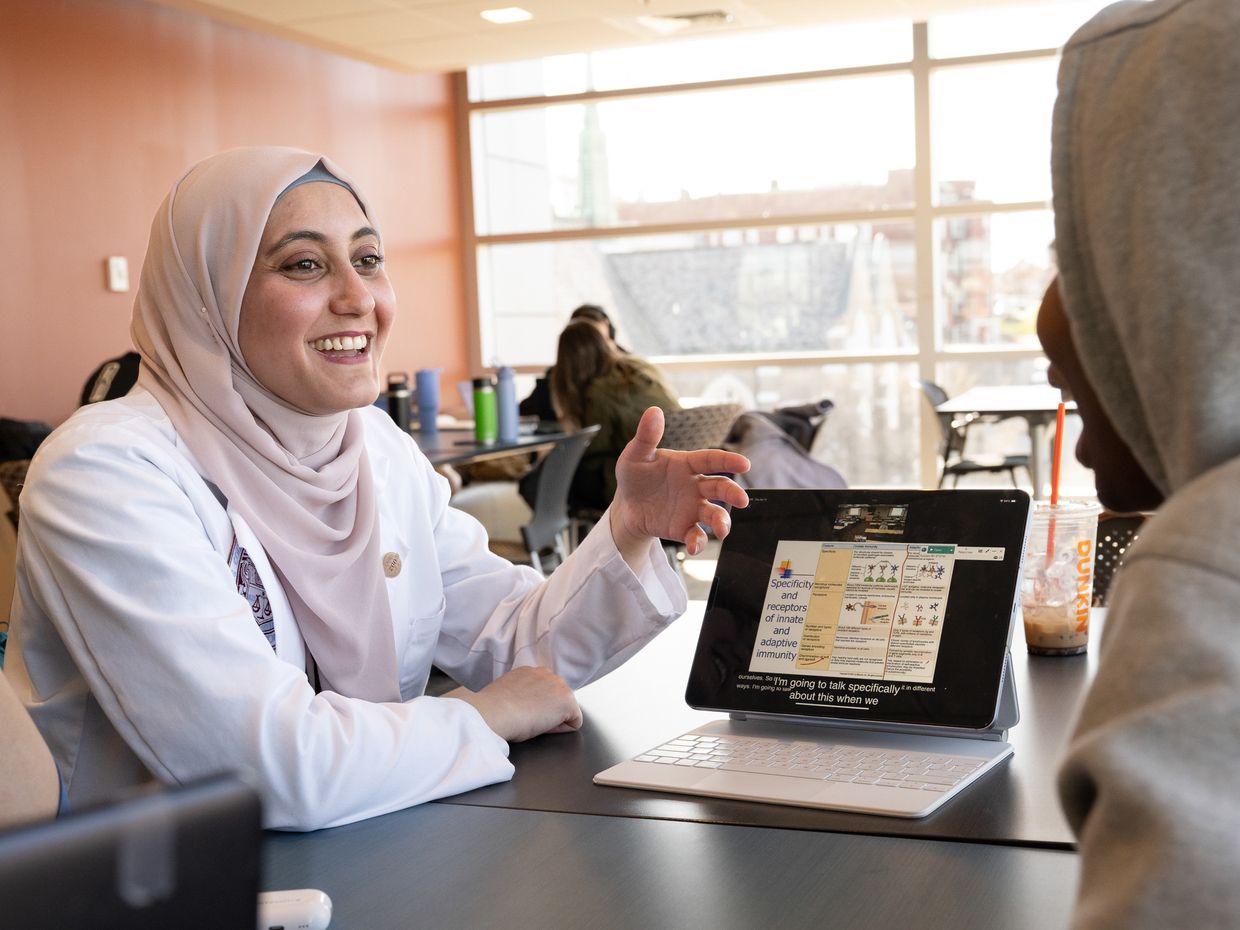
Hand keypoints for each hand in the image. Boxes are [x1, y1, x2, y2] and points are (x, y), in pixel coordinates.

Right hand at [445, 666, 582, 741]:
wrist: (494, 712)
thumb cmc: (493, 708)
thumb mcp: (506, 692)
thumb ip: (519, 692)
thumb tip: (520, 701)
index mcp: (530, 672)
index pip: (543, 691)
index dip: (535, 707)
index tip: (521, 712)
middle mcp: (547, 673)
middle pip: (557, 699)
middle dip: (548, 710)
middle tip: (527, 718)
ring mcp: (560, 686)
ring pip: (566, 709)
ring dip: (554, 718)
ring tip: (533, 722)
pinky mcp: (567, 701)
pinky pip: (574, 722)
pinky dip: (561, 729)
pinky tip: (543, 727)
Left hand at [611, 406, 749, 560]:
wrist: (626, 506)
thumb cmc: (635, 475)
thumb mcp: (636, 455)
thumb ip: (646, 436)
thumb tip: (653, 410)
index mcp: (687, 464)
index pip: (711, 460)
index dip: (727, 460)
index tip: (745, 463)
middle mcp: (696, 486)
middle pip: (720, 487)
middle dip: (733, 493)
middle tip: (742, 500)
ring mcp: (692, 508)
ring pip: (714, 513)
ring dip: (722, 521)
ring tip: (722, 530)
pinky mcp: (684, 528)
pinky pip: (697, 535)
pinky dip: (698, 541)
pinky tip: (693, 547)